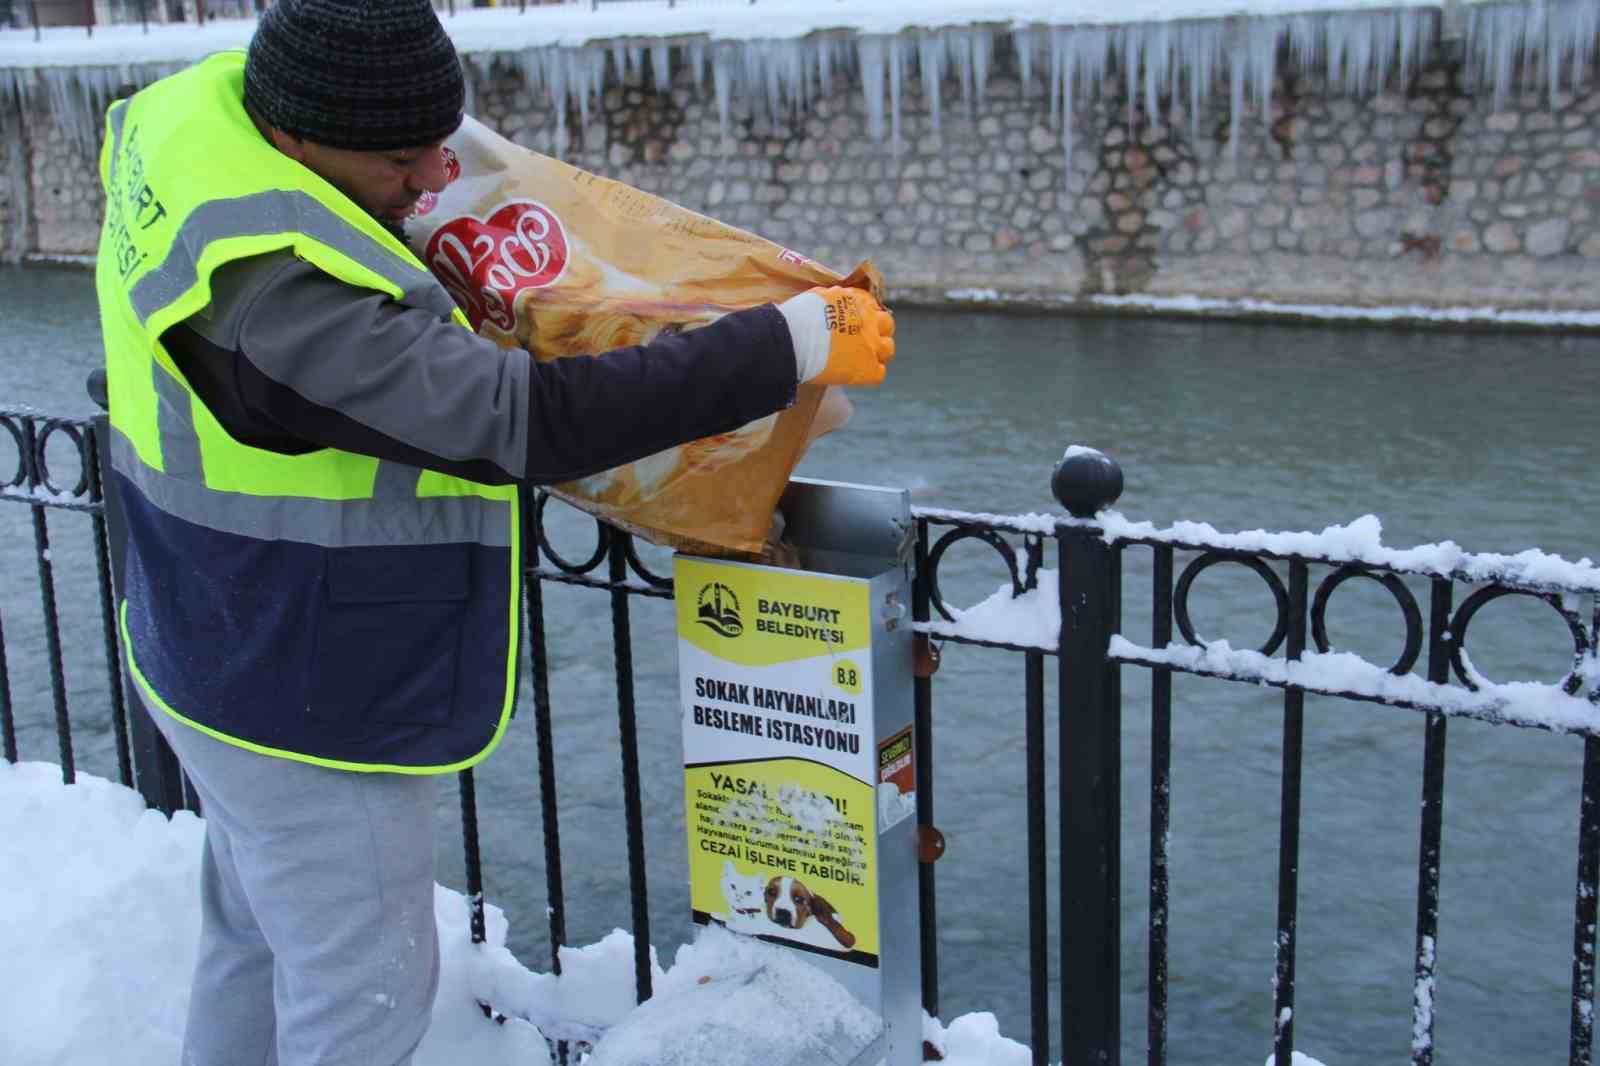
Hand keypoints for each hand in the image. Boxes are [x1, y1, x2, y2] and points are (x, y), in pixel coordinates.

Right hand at [777, 286, 895, 386]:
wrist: (791, 341)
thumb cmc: (795, 319)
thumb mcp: (818, 298)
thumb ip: (833, 301)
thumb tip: (834, 307)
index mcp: (856, 301)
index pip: (871, 303)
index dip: (864, 314)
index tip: (856, 321)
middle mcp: (868, 320)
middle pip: (886, 323)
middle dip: (877, 330)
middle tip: (863, 339)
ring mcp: (871, 345)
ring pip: (888, 348)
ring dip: (878, 352)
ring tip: (862, 358)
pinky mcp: (867, 369)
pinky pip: (879, 373)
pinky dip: (869, 374)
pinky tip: (856, 374)